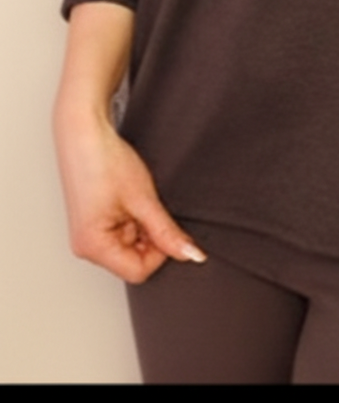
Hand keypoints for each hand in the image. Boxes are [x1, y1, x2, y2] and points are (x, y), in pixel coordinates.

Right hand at [55, 112, 205, 284]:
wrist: (84, 132)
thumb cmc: (105, 161)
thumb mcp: (143, 199)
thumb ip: (167, 232)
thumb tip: (191, 255)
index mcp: (93, 247)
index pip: (139, 271)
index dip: (159, 250)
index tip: (166, 225)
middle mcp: (85, 247)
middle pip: (133, 259)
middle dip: (148, 235)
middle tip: (148, 205)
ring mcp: (86, 235)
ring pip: (128, 245)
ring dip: (140, 224)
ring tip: (134, 196)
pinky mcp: (91, 223)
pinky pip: (119, 232)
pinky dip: (131, 217)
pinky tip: (128, 195)